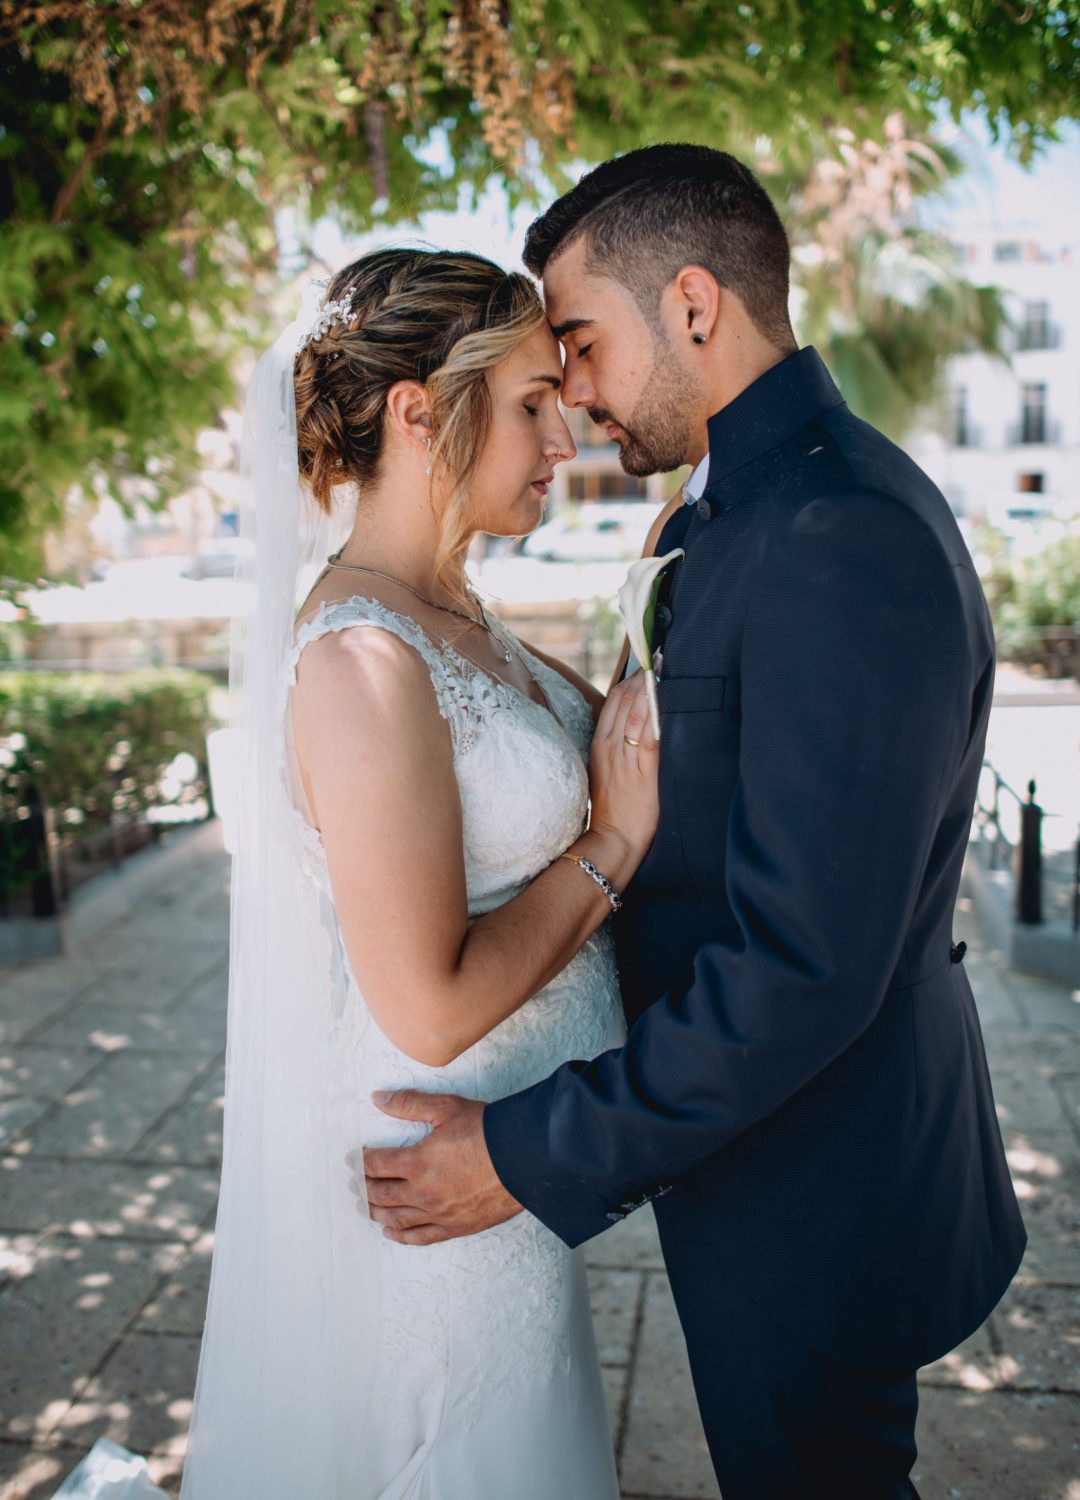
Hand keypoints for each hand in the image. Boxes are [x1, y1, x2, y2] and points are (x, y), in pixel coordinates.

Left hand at [350, 1090, 522, 1244]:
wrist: (523, 1158)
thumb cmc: (487, 1131)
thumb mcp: (446, 1109)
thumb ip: (408, 1104)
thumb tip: (378, 1099)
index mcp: (417, 1161)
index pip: (378, 1164)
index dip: (364, 1160)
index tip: (357, 1158)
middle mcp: (422, 1192)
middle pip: (382, 1194)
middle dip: (366, 1187)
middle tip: (356, 1183)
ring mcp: (438, 1213)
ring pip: (397, 1218)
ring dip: (377, 1212)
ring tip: (367, 1207)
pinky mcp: (455, 1227)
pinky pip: (421, 1236)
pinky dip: (401, 1236)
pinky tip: (390, 1232)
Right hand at [588, 671, 659, 862]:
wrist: (612, 839)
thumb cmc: (613, 808)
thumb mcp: (606, 771)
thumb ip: (616, 748)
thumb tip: (632, 726)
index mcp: (600, 745)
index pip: (613, 702)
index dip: (629, 680)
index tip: (644, 665)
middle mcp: (610, 747)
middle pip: (625, 702)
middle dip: (641, 678)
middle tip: (657, 658)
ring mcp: (625, 759)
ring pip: (635, 714)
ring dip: (649, 690)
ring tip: (662, 669)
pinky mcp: (642, 773)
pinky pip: (649, 738)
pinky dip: (655, 717)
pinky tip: (663, 700)